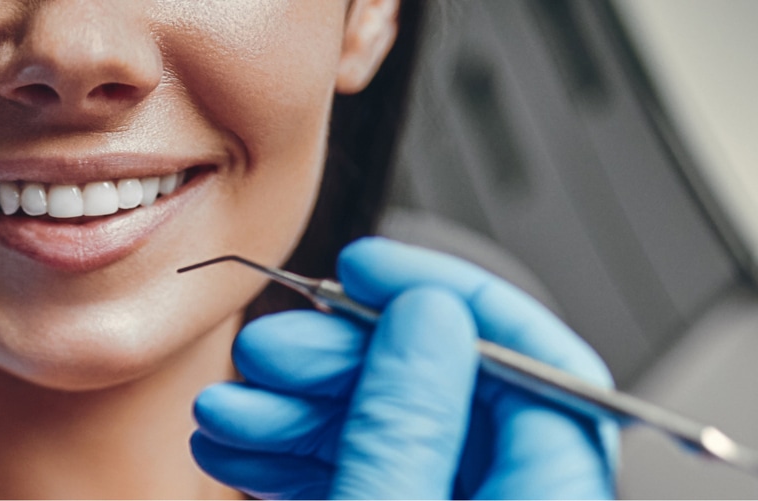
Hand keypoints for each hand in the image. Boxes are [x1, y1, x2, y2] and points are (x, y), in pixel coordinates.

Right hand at [191, 237, 616, 498]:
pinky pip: (359, 476)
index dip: (452, 299)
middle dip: (340, 362)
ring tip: (226, 411)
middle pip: (447, 393)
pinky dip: (294, 457)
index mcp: (541, 500)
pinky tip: (237, 449)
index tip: (372, 269)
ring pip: (387, 434)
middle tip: (267, 351)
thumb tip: (426, 319)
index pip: (542, 367)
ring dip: (295, 410)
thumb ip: (408, 426)